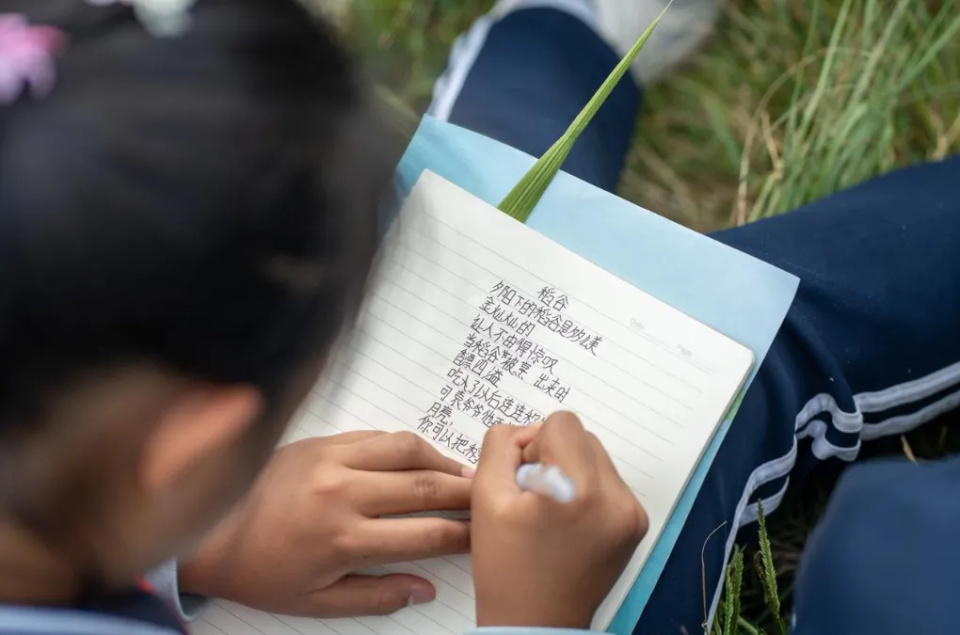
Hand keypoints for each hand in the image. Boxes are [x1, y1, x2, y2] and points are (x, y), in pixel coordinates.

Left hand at [179, 430, 472, 615]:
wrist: (206, 532)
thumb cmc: (260, 573)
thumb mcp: (316, 603)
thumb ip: (377, 597)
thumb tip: (426, 588)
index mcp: (343, 540)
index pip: (425, 534)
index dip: (463, 535)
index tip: (483, 535)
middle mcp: (342, 493)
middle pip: (424, 486)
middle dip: (465, 493)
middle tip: (488, 496)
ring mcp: (331, 460)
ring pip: (406, 449)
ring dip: (440, 461)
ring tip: (460, 474)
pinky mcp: (320, 441)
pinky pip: (375, 435)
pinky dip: (405, 445)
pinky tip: (417, 457)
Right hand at [471, 412, 648, 628]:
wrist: (536, 624)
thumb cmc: (506, 566)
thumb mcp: (485, 497)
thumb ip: (502, 446)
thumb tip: (526, 433)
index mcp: (579, 489)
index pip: (561, 422)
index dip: (533, 444)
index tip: (523, 480)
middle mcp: (616, 498)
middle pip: (582, 436)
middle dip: (554, 456)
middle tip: (534, 497)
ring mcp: (631, 513)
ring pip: (596, 456)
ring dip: (571, 470)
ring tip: (551, 512)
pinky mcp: (636, 524)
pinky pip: (609, 482)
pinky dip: (587, 490)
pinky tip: (568, 522)